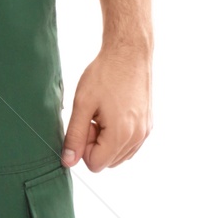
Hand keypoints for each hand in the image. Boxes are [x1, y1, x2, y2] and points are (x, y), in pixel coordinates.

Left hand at [61, 43, 151, 171]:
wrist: (129, 53)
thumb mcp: (82, 104)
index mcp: (121, 134)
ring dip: (106, 141)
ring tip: (104, 114)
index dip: (84, 147)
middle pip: (107, 162)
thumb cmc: (105, 74)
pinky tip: (114, 113)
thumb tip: (68, 162)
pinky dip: (118, 136)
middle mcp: (137, 137)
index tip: (86, 123)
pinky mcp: (148, 125)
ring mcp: (145, 132)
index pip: (95, 164)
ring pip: (118, 155)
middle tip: (94, 117)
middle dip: (95, 144)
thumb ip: (74, 136)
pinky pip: (129, 145)